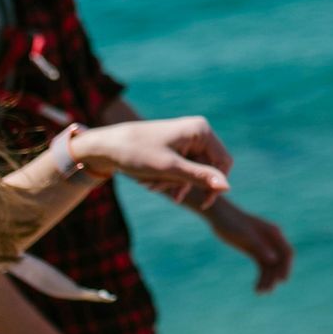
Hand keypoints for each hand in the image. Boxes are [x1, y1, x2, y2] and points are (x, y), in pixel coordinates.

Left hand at [73, 117, 230, 207]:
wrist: (105, 146)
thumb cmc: (137, 153)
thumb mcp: (170, 169)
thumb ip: (200, 177)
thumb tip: (227, 188)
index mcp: (201, 130)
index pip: (223, 162)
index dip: (216, 183)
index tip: (204, 203)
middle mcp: (197, 132)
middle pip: (207, 167)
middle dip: (186, 183)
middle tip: (167, 194)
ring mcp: (186, 139)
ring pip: (192, 170)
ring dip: (174, 183)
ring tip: (151, 186)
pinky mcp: (175, 146)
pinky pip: (182, 168)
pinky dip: (169, 178)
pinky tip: (150, 184)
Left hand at [205, 200, 294, 293]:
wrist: (219, 215)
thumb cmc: (232, 222)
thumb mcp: (245, 235)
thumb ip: (260, 247)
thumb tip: (273, 260)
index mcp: (273, 233)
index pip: (286, 252)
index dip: (287, 267)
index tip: (282, 280)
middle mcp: (271, 240)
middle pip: (279, 262)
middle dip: (275, 276)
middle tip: (267, 291)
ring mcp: (263, 246)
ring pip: (270, 266)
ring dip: (267, 279)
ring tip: (260, 293)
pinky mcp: (254, 250)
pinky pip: (262, 266)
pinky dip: (261, 276)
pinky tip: (256, 287)